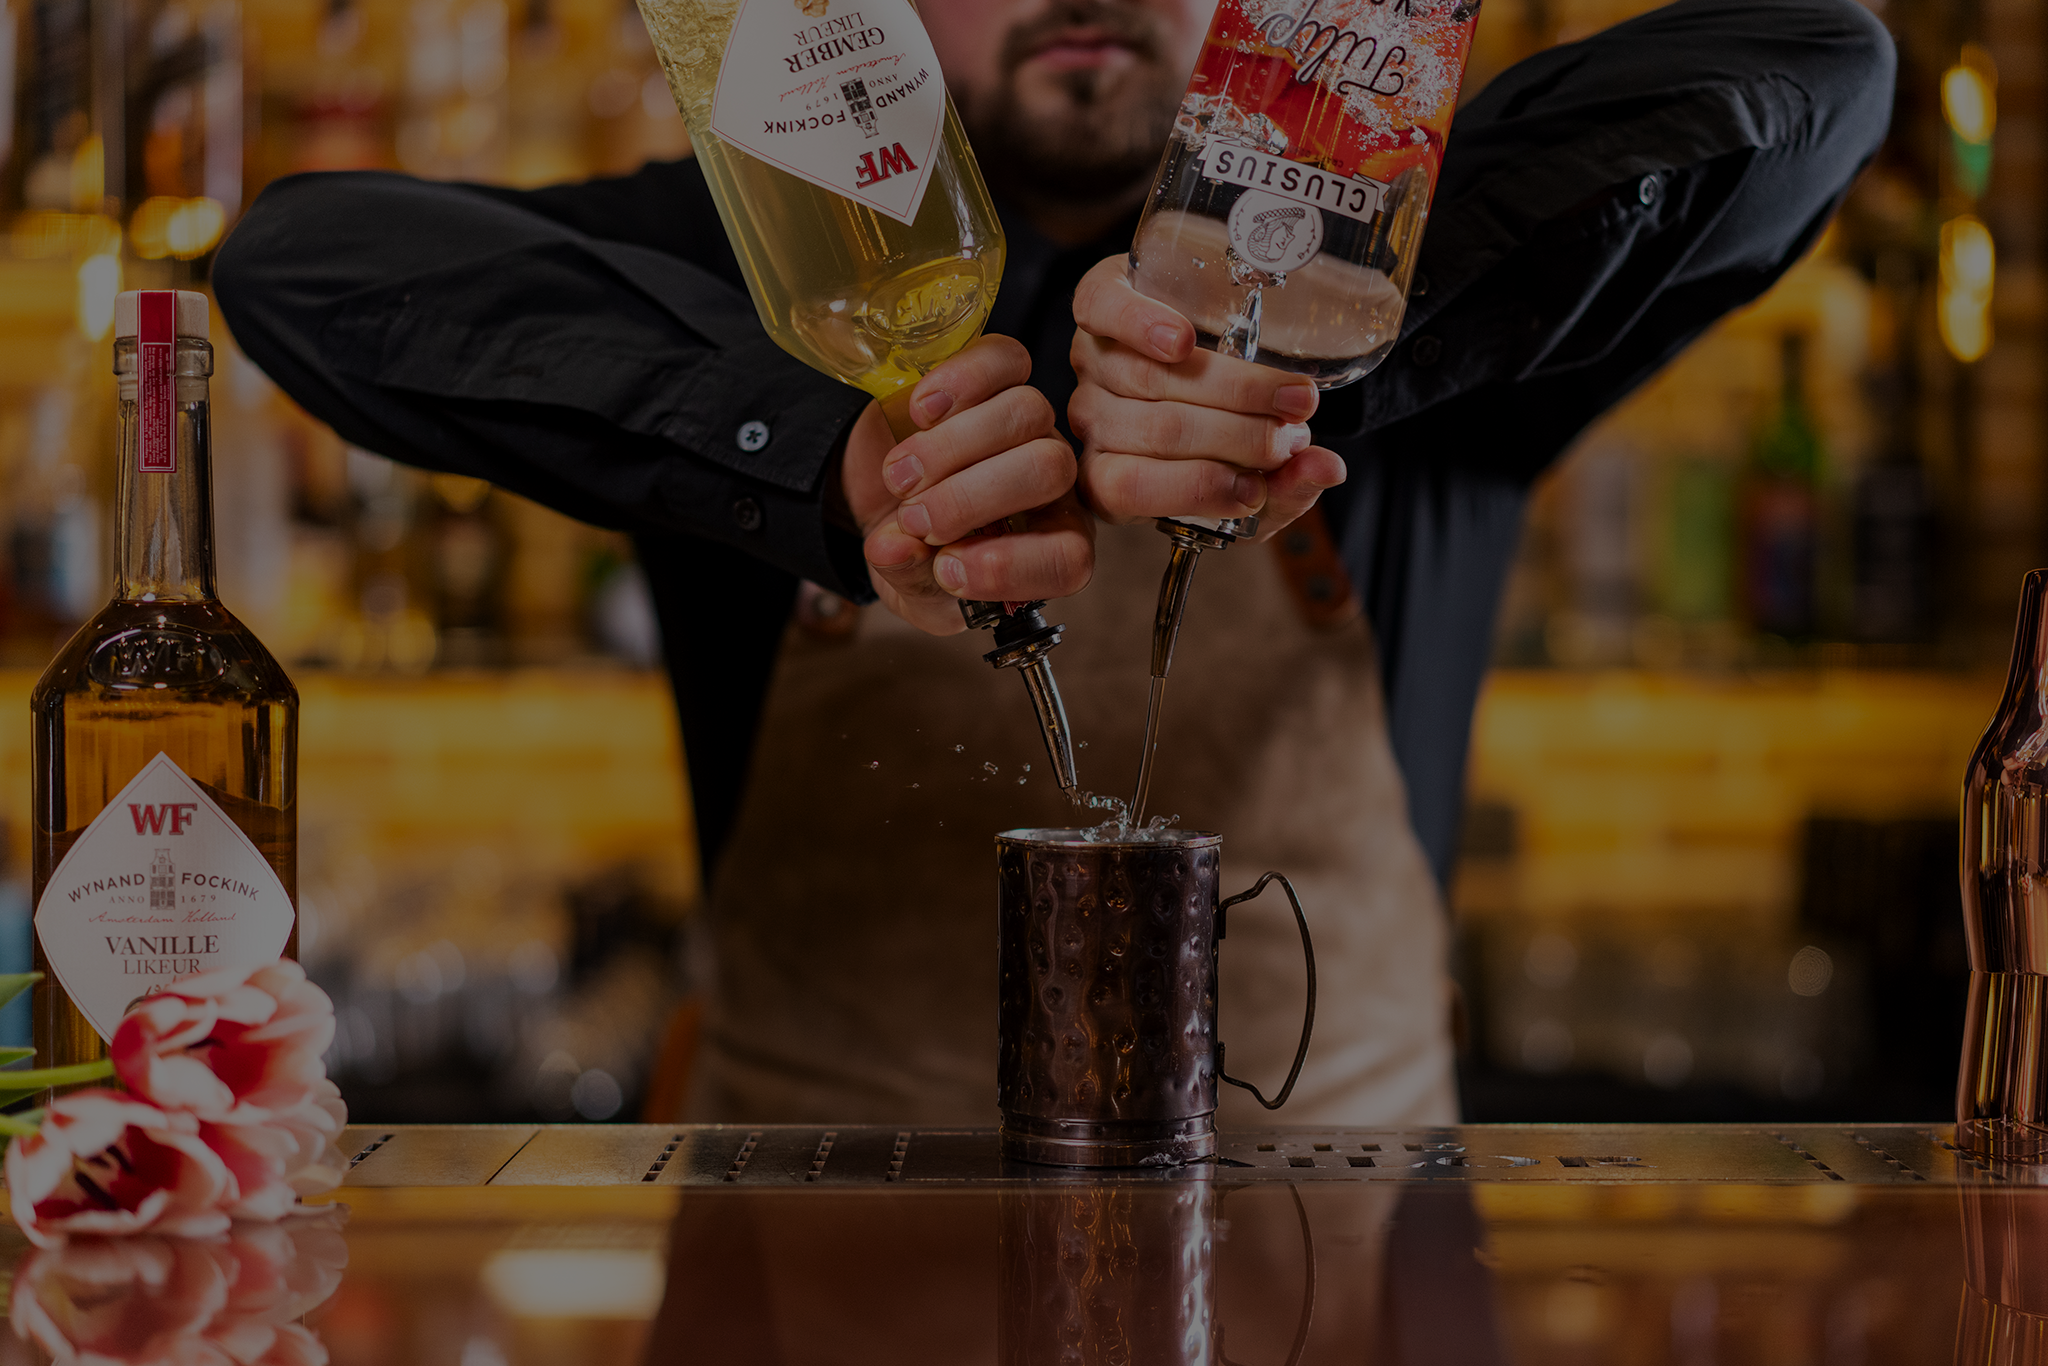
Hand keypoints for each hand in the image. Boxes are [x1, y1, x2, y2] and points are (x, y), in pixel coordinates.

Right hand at [842, 335, 1092, 635]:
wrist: (879, 496)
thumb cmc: (911, 553)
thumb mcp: (906, 585)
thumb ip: (906, 577)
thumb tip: (896, 546)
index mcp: (1048, 547)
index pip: (1068, 559)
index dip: (1011, 568)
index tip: (945, 573)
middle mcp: (1052, 484)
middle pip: (1049, 469)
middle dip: (971, 499)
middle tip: (915, 519)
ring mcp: (1030, 424)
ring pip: (1026, 413)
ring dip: (951, 448)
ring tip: (900, 477)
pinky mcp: (997, 377)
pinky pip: (1004, 360)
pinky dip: (959, 383)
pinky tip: (920, 412)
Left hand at [1067, 256, 1346, 539]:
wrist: (1215, 334)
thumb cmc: (1231, 421)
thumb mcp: (1258, 469)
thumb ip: (1288, 485)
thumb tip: (1327, 470)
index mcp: (1109, 476)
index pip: (1127, 489)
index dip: (1195, 491)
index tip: (1258, 490)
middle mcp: (1093, 421)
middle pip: (1155, 430)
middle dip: (1235, 438)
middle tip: (1292, 434)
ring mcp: (1091, 360)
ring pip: (1147, 377)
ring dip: (1229, 388)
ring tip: (1288, 395)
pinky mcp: (1096, 300)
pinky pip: (1100, 311)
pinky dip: (1141, 324)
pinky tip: (1182, 338)